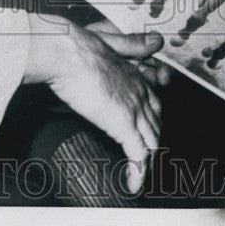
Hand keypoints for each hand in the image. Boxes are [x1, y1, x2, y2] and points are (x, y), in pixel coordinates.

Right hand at [24, 14, 163, 192]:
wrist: (67, 52)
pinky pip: (137, 155)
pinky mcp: (122, 123)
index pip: (154, 105)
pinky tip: (133, 185)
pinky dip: (137, 173)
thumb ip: (134, 44)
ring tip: (139, 175)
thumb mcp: (112, 41)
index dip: (152, 121)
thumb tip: (157, 40)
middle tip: (144, 159)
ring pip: (151, 142)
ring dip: (147, 161)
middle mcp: (139, 93)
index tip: (147, 133)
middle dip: (152, 144)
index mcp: (135, 76)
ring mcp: (133, 109)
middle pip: (155, 126)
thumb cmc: (79, 46)